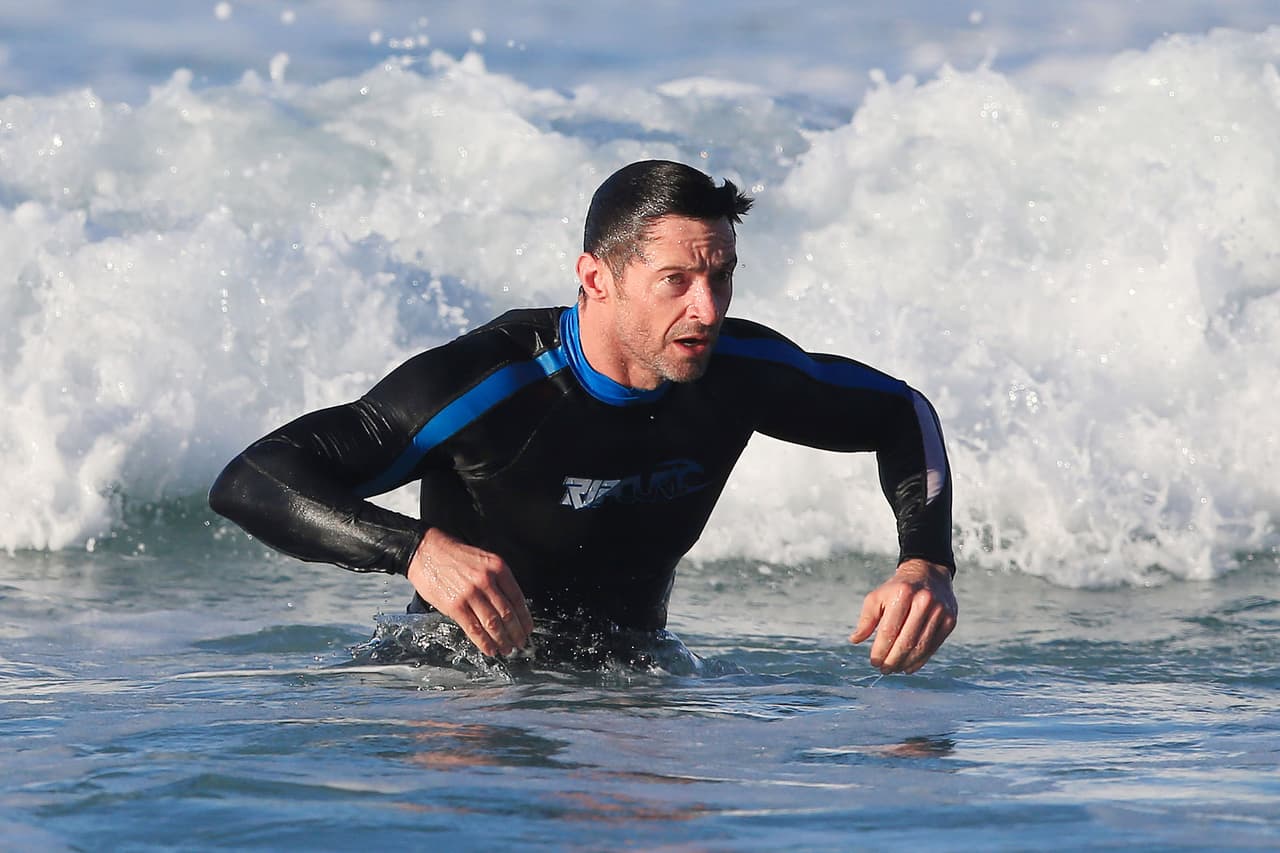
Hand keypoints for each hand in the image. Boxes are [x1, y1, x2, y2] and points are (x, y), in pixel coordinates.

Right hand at [406, 528, 533, 656]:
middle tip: (520, 643)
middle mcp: (487, 581)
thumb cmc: (454, 556)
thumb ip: (497, 580)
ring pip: (493, 624)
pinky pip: (474, 629)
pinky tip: (490, 649)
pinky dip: (485, 642)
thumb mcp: (484, 560)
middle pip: (508, 614)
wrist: (427, 551)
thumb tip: (509, 605)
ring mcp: (471, 594)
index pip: (518, 599)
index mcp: (498, 568)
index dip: (525, 619)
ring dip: (503, 640)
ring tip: (507, 649)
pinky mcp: (455, 606)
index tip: (527, 630)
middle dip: (516, 633)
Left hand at [849, 558, 956, 673]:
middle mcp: (924, 601)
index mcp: (903, 593)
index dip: (880, 650)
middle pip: (906, 641)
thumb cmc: (898, 589)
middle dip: (892, 660)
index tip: (874, 662)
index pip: (889, 630)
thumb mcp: (878, 597)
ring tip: (894, 669)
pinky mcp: (950, 620)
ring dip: (906, 663)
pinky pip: (933, 646)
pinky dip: (920, 660)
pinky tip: (909, 666)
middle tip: (883, 670)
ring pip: (921, 646)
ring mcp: (940, 611)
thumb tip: (855, 640)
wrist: (928, 573)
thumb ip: (866, 619)